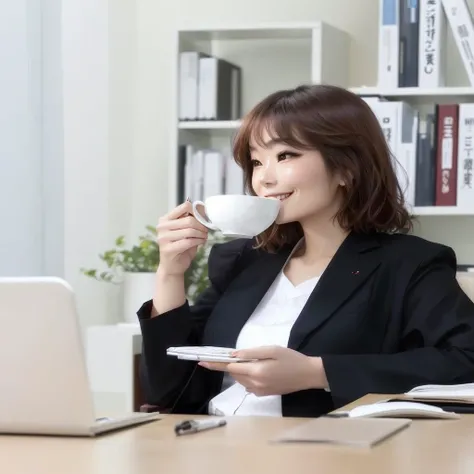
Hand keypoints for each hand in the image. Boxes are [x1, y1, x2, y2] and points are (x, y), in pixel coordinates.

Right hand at [156, 200, 208, 275]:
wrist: (171, 267)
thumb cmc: (180, 248)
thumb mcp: (184, 231)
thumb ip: (190, 220)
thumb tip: (202, 209)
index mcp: (165, 219)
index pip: (184, 207)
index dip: (197, 212)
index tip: (203, 219)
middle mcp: (162, 227)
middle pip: (189, 220)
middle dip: (201, 225)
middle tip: (206, 231)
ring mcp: (163, 238)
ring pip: (190, 231)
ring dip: (201, 234)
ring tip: (204, 237)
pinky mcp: (168, 248)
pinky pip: (189, 242)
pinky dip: (198, 241)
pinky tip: (201, 242)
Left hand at [199, 346, 327, 395]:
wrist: (307, 375)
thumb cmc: (290, 358)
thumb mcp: (271, 349)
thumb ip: (251, 353)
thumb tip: (233, 355)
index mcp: (256, 372)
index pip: (230, 368)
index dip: (215, 364)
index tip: (202, 361)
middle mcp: (254, 385)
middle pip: (234, 374)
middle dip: (232, 364)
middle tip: (242, 355)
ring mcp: (259, 392)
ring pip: (241, 380)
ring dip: (241, 370)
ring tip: (257, 361)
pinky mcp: (263, 394)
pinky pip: (248, 385)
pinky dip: (248, 376)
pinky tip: (261, 370)